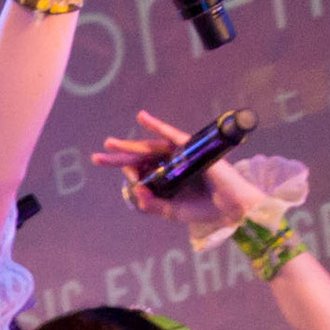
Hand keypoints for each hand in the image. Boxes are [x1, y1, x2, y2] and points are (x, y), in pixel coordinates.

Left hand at [95, 108, 254, 239]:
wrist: (232, 209)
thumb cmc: (206, 210)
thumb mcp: (173, 212)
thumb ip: (152, 205)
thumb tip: (135, 189)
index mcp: (168, 180)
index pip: (142, 173)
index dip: (130, 175)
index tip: (129, 181)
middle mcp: (172, 166)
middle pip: (141, 159)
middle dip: (118, 158)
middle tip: (97, 158)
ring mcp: (181, 156)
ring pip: (150, 149)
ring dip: (129, 145)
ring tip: (109, 144)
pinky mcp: (191, 149)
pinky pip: (171, 134)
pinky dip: (156, 125)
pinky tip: (141, 117)